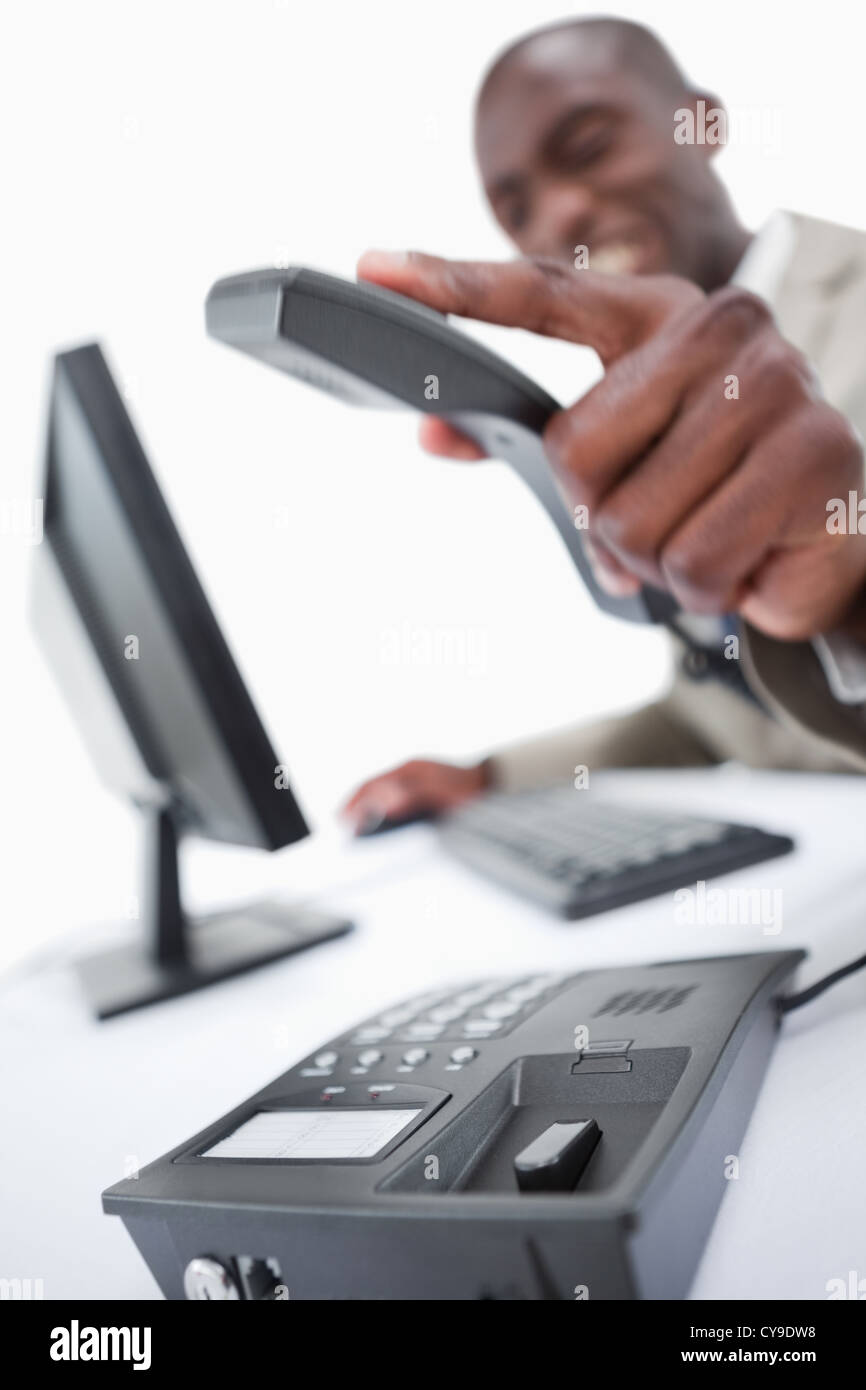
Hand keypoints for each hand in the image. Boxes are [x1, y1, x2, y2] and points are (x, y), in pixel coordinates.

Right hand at [342, 758, 489, 833]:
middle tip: (340, 825)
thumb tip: (383, 807)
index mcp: (409, 770)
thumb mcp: (441, 794)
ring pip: (383, 792)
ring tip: (355, 825)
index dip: (353, 803)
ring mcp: (417, 778)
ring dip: (368, 807)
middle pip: (373, 787)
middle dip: (355, 805)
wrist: (497, 785)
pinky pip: (395, 797)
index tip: (340, 820)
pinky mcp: (425, 789)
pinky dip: (383, 808)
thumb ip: (411, 797)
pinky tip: (382, 821)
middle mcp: (410, 771)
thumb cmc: (470, 791)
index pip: (371, 786)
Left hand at [357, 250, 865, 639]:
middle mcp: (722, 331)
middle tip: (656, 521)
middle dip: (604, 518)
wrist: (829, 538)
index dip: (454, 284)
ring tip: (709, 536)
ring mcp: (777, 388)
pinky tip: (747, 562)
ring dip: (660, 564)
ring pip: (636, 524)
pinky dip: (710, 591)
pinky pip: (700, 565)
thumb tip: (434, 433)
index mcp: (660, 313)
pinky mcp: (817, 460)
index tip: (374, 267)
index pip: (543, 294)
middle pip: (577, 453)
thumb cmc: (712, 485)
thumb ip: (535, 439)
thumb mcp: (626, 456)